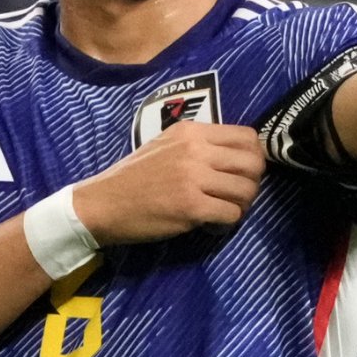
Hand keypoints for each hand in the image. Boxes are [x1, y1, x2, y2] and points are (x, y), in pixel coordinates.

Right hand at [72, 121, 266, 244]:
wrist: (103, 203)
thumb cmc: (133, 177)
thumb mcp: (165, 145)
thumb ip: (198, 145)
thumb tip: (233, 157)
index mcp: (191, 131)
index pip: (247, 136)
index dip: (253, 157)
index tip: (241, 172)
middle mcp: (196, 149)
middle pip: (253, 163)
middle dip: (251, 183)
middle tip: (236, 196)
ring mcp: (194, 178)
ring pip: (246, 190)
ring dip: (241, 205)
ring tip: (223, 211)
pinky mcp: (191, 207)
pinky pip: (231, 214)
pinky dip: (226, 223)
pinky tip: (210, 225)